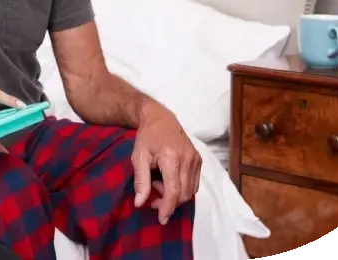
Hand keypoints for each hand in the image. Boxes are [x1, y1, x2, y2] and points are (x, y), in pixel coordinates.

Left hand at [132, 101, 201, 224]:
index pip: (174, 191)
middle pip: (184, 194)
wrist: (160, 118)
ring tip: (158, 185)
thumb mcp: (138, 157)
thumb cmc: (147, 137)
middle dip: (169, 203)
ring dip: (175, 196)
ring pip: (190, 191)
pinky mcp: (199, 160)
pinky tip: (168, 180)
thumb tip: (140, 203)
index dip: (168, 208)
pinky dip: (182, 189)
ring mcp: (196, 159)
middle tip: (152, 198)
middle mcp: (188, 159)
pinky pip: (194, 183)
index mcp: (172, 157)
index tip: (161, 218)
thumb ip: (140, 181)